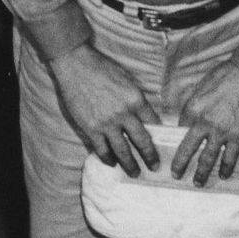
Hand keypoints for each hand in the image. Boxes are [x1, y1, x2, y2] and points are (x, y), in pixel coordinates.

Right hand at [47, 44, 160, 174]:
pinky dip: (108, 159)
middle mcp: (124, 114)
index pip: (154, 122)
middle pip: (142, 141)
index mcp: (136, 99)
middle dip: (150, 157)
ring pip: (123, 151)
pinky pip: (102, 150)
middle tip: (154, 167)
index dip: (159, 135)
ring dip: (130, 165)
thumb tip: (144, 116)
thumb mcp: (127, 79)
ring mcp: (107, 124)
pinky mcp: (91, 129)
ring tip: (135, 172)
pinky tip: (111, 162)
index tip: (162, 145)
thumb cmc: (101, 68)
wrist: (75, 64)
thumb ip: (136, 98)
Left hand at [168, 61, 238, 184]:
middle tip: (177, 175)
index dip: (178, 140)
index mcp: (192, 109)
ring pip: (208, 158)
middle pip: (188, 149)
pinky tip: (224, 175)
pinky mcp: (238, 136)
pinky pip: (230, 157)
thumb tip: (190, 116)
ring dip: (202, 173)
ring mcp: (221, 132)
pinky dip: (227, 168)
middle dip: (181, 164)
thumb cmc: (227, 75)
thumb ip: (196, 103)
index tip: (176, 149)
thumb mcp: (203, 86)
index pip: (180, 130)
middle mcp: (204, 123)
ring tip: (199, 182)